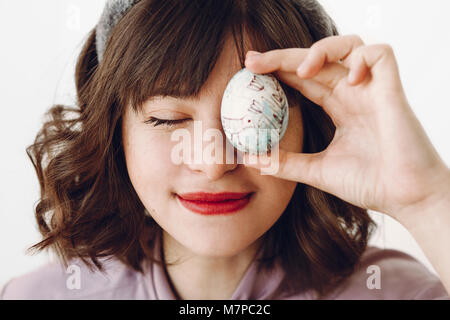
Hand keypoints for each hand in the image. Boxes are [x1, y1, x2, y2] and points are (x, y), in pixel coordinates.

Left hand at [243, 34, 449, 222]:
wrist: (405, 200)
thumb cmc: (370, 183)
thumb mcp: (317, 171)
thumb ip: (286, 163)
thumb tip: (251, 159)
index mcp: (338, 107)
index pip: (303, 79)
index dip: (278, 71)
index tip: (249, 72)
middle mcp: (353, 93)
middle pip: (316, 60)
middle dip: (283, 57)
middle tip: (253, 61)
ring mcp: (372, 90)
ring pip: (349, 46)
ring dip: (321, 50)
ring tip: (302, 71)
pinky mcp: (392, 91)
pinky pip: (380, 55)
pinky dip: (362, 59)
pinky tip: (350, 78)